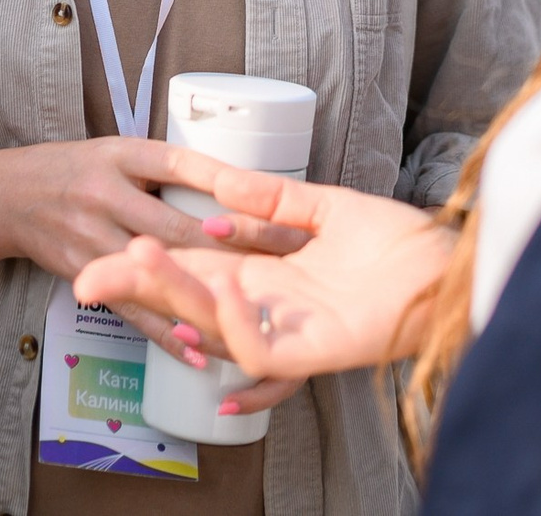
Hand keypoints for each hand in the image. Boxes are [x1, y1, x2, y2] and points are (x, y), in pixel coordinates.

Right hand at [0, 138, 305, 360]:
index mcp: (121, 155)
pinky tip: (197, 350)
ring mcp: (89, 236)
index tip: (265, 206)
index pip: (180, 165)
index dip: (223, 186)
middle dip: (231, 249)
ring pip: (154, 272)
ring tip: (249, 316)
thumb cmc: (73, 171)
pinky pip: (129, 309)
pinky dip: (164, 333)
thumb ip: (167, 169)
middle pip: (175, 226)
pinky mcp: (81, 273)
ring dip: (203, 297)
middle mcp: (104, 194)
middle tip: (283, 266)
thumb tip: (236, 185)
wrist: (2, 196)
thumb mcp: (117, 152)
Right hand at [74, 158, 451, 385]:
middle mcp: (268, 309)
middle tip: (91, 273)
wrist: (450, 266)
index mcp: (265, 275)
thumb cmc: (397, 243)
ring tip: (142, 260)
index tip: (111, 242)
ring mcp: (287, 333)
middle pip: (188, 303)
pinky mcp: (312, 351)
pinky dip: (234, 322)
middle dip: (140, 288)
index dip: (151, 261)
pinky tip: (216, 289)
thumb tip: (215, 189)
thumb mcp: (323, 208)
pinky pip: (260, 349)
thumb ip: (271, 198)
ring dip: (177, 297)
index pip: (194, 269)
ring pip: (213, 328)